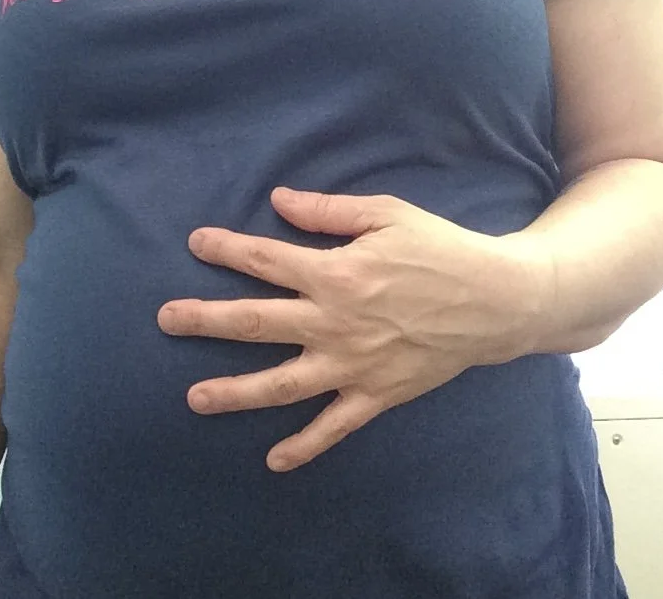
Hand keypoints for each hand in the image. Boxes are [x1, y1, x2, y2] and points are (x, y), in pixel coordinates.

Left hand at [157, 187, 553, 472]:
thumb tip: (280, 201)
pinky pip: (333, 427)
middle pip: (256, 322)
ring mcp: (352, 365)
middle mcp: (334, 322)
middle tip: (166, 320)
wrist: (496, 300)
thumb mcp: (388, 214)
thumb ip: (330, 212)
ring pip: (281, 383)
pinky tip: (273, 460)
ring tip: (195, 398)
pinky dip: (304, 446)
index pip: (266, 260)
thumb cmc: (440, 249)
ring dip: (236, 391)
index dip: (227, 249)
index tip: (195, 242)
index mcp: (336, 272)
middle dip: (206, 320)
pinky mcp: (376, 395)